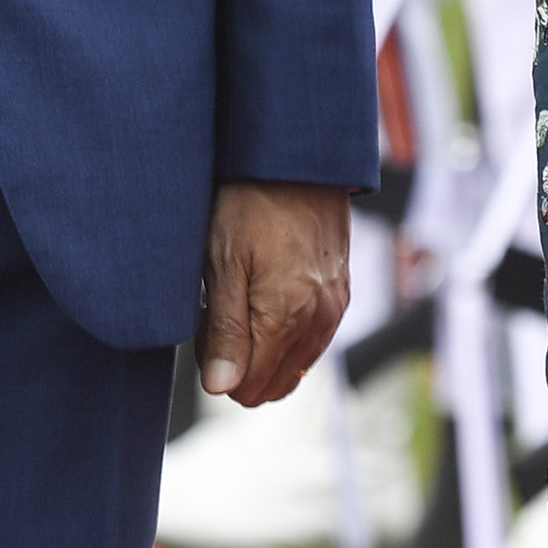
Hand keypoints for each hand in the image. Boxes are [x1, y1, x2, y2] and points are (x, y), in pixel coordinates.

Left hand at [197, 181, 351, 403]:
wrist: (298, 159)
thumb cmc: (250, 204)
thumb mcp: (222, 264)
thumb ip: (225, 332)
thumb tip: (221, 389)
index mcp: (288, 318)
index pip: (248, 387)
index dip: (217, 367)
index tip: (205, 326)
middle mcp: (320, 320)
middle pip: (273, 385)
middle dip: (240, 364)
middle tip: (219, 314)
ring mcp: (335, 308)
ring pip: (293, 366)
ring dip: (264, 349)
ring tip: (242, 299)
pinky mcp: (342, 293)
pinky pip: (311, 340)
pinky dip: (285, 333)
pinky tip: (267, 293)